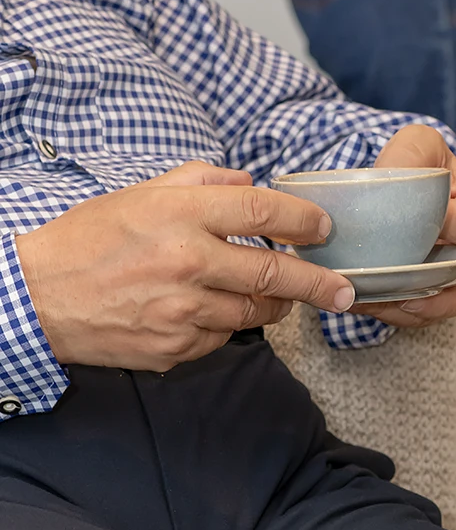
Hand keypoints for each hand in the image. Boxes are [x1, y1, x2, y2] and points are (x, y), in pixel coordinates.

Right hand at [15, 162, 355, 369]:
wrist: (36, 298)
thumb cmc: (88, 240)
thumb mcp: (140, 193)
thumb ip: (201, 181)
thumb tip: (249, 183)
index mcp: (181, 215)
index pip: (265, 213)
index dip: (305, 220)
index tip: (324, 229)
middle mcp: (188, 263)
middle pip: (276, 273)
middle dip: (320, 282)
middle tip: (344, 288)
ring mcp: (183, 311)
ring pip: (256, 312)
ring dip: (276, 304)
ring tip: (283, 296)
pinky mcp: (175, 348)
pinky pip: (223, 336)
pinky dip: (229, 324)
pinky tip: (217, 311)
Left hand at [368, 124, 455, 327]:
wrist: (416, 193)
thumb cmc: (424, 168)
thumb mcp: (419, 146)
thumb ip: (413, 154)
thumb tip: (398, 181)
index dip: (444, 229)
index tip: (406, 230)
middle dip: (424, 283)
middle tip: (384, 279)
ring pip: (446, 306)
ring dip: (406, 306)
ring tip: (371, 298)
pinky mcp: (445, 300)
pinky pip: (425, 316)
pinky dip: (395, 313)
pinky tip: (366, 301)